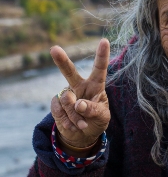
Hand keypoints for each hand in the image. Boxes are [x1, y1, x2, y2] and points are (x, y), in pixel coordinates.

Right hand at [50, 38, 110, 152]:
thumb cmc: (97, 120)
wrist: (83, 135)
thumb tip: (78, 104)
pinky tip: (72, 126)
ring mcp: (66, 94)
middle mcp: (80, 86)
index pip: (99, 68)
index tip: (104, 41)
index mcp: (96, 85)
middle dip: (62, 61)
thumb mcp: (102, 116)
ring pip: (67, 100)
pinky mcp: (56, 104)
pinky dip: (66, 121)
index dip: (102, 55)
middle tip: (54, 49)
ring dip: (75, 116)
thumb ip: (93, 109)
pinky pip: (58, 110)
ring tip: (82, 124)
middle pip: (70, 72)